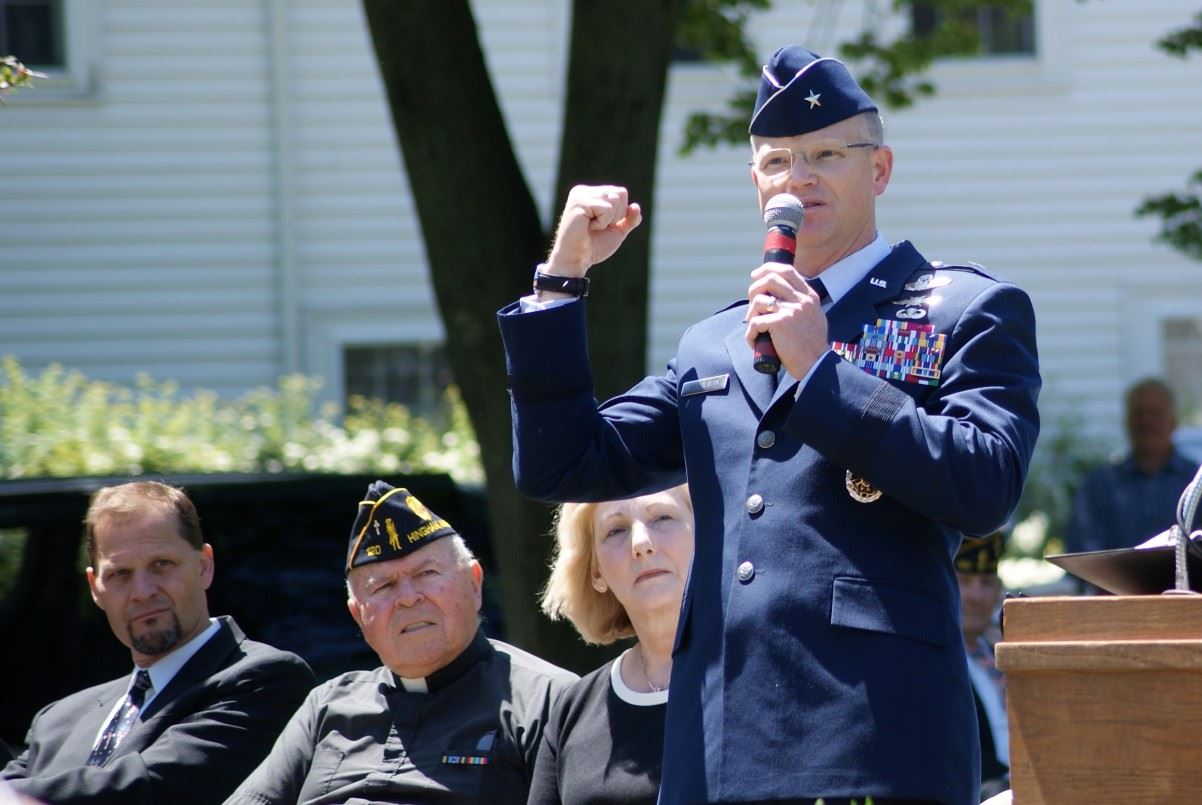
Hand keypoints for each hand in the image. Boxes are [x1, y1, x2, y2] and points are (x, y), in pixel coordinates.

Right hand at [545, 185, 642, 277]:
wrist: (577, 260)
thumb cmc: (594, 247)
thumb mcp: (617, 231)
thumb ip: (629, 219)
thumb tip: (636, 206)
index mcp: (591, 194)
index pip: (621, 193)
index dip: (620, 213)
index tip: (602, 225)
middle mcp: (584, 190)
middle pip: (620, 193)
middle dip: (616, 215)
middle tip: (597, 227)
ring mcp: (580, 195)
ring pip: (614, 199)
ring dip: (608, 220)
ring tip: (591, 227)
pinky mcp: (579, 202)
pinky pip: (606, 208)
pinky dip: (602, 223)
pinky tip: (587, 227)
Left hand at [744, 263, 827, 377]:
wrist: (817, 364)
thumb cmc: (812, 346)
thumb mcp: (814, 317)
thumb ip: (802, 305)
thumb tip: (778, 298)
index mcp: (809, 296)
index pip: (787, 271)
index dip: (768, 269)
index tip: (756, 275)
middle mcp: (801, 300)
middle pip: (770, 279)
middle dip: (754, 288)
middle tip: (751, 302)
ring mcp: (790, 310)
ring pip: (759, 300)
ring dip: (750, 313)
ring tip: (754, 326)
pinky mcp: (780, 324)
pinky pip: (755, 322)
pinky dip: (750, 333)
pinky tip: (754, 341)